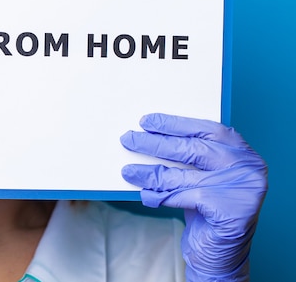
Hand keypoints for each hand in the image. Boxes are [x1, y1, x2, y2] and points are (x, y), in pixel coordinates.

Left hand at [120, 113, 266, 281]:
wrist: (220, 255)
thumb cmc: (208, 211)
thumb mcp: (201, 179)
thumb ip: (187, 159)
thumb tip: (149, 137)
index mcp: (243, 153)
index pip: (206, 129)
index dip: (175, 124)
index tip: (147, 122)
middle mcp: (248, 169)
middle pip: (193, 149)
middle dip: (155, 144)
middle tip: (129, 139)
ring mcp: (242, 190)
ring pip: (184, 175)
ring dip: (150, 172)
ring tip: (128, 171)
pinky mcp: (231, 212)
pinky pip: (184, 198)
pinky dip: (161, 196)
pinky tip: (146, 195)